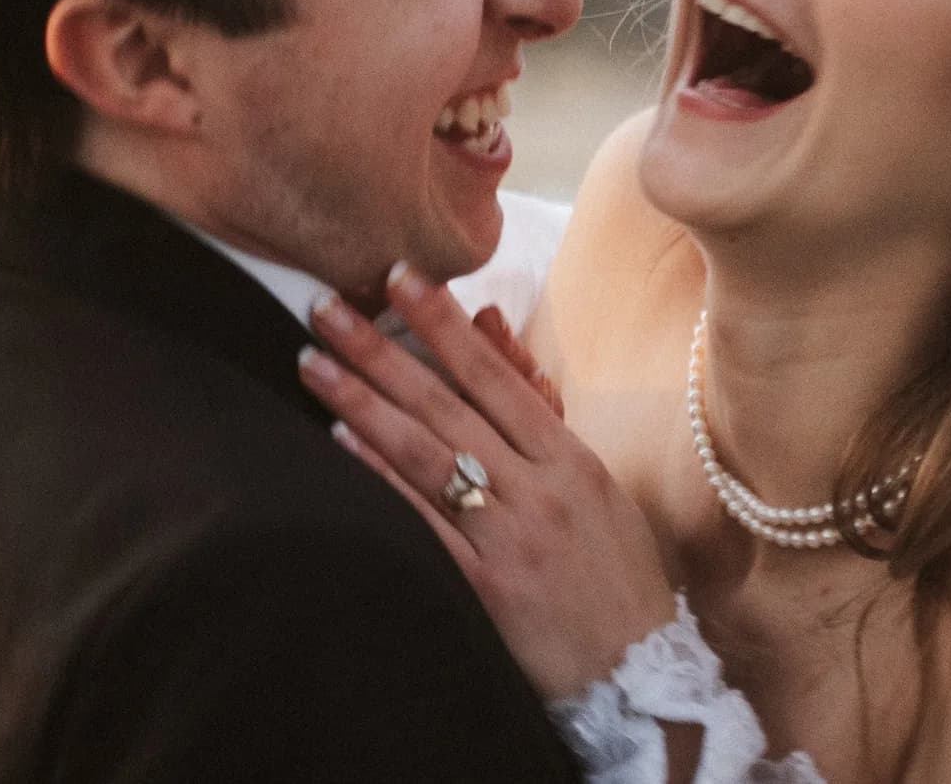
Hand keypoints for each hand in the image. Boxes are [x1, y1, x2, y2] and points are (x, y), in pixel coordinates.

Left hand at [298, 264, 677, 700]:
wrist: (636, 673)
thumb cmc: (614, 575)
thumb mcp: (594, 487)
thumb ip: (541, 413)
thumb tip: (496, 335)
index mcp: (570, 460)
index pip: (495, 376)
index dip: (444, 323)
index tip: (400, 277)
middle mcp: (539, 490)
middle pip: (448, 406)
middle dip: (382, 349)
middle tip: (326, 305)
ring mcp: (510, 539)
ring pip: (428, 456)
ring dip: (364, 403)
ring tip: (313, 362)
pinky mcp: (483, 589)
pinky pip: (424, 524)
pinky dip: (381, 480)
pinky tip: (341, 445)